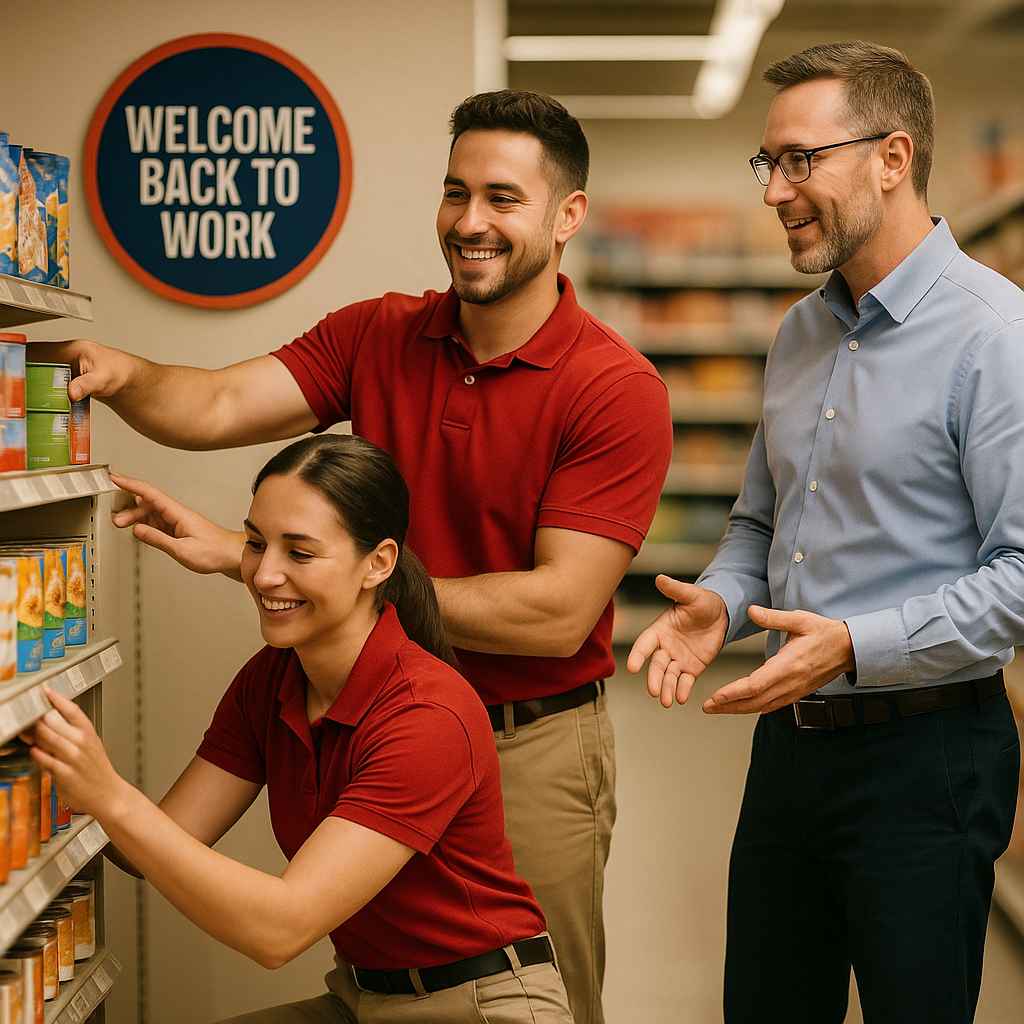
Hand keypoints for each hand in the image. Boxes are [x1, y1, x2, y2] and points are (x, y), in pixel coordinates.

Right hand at [26, 339, 136, 402]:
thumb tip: (71, 392)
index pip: (39, 350)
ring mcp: (66, 369)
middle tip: (18, 387)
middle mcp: (66, 357)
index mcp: (71, 350)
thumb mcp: (103, 378)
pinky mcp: (68, 380)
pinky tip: (41, 403)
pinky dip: (46, 393)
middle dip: (26, 374)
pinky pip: (52, 384)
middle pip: (37, 363)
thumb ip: (87, 384)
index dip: (24, 356)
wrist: (130, 380)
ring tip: (25, 397)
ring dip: (34, 384)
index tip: (13, 365)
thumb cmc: (121, 373)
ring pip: (42, 374)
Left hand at [29, 688, 130, 819]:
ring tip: (26, 734)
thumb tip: (47, 721)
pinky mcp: (65, 774)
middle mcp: (81, 742)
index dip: (56, 698)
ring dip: (33, 734)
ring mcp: (73, 758)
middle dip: (37, 718)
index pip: (72, 709)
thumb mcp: (91, 744)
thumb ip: (70, 733)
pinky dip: (36, 754)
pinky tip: (34, 751)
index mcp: (88, 732)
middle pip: (53, 720)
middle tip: (28, 717)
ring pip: (46, 737)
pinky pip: (45, 759)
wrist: (108, 793)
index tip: (45, 691)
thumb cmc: (97, 769)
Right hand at [110, 472, 243, 577]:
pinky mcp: (179, 529)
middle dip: (128, 508)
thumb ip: (158, 539)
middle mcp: (177, 514)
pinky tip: (139, 530)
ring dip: (135, 517)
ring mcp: (178, 521)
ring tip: (122, 525)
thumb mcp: (182, 550)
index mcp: (178, 513)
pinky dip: (145, 525)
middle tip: (116, 519)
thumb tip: (137, 530)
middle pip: (147, 503)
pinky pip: (157, 522)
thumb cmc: (215, 552)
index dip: (130, 484)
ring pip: (151, 513)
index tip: (114, 478)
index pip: (150, 493)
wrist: (232, 556)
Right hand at [626, 576, 728, 707]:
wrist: (721, 614)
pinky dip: (682, 690)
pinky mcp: (691, 668)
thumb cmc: (703, 601)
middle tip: (653, 691)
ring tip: (666, 701)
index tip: (632, 667)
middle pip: (656, 665)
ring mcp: (678, 659)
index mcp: (660, 629)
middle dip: (653, 678)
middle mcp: (665, 646)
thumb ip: (676, 589)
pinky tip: (681, 698)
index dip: (638, 655)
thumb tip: (660, 578)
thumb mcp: (691, 595)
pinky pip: (685, 681)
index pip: (644, 644)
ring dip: (666, 688)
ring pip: (668, 676)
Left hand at [702, 605, 853, 714]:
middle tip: (707, 707)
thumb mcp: (800, 619)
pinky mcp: (797, 693)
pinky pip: (772, 705)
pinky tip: (741, 707)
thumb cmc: (825, 633)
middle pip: (755, 701)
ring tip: (717, 708)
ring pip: (762, 706)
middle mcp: (791, 682)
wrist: (850, 649)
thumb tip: (751, 611)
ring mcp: (794, 691)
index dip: (734, 693)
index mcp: (789, 664)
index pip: (756, 684)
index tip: (716, 696)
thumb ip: (774, 618)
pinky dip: (754, 708)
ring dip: (738, 709)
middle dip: (729, 706)